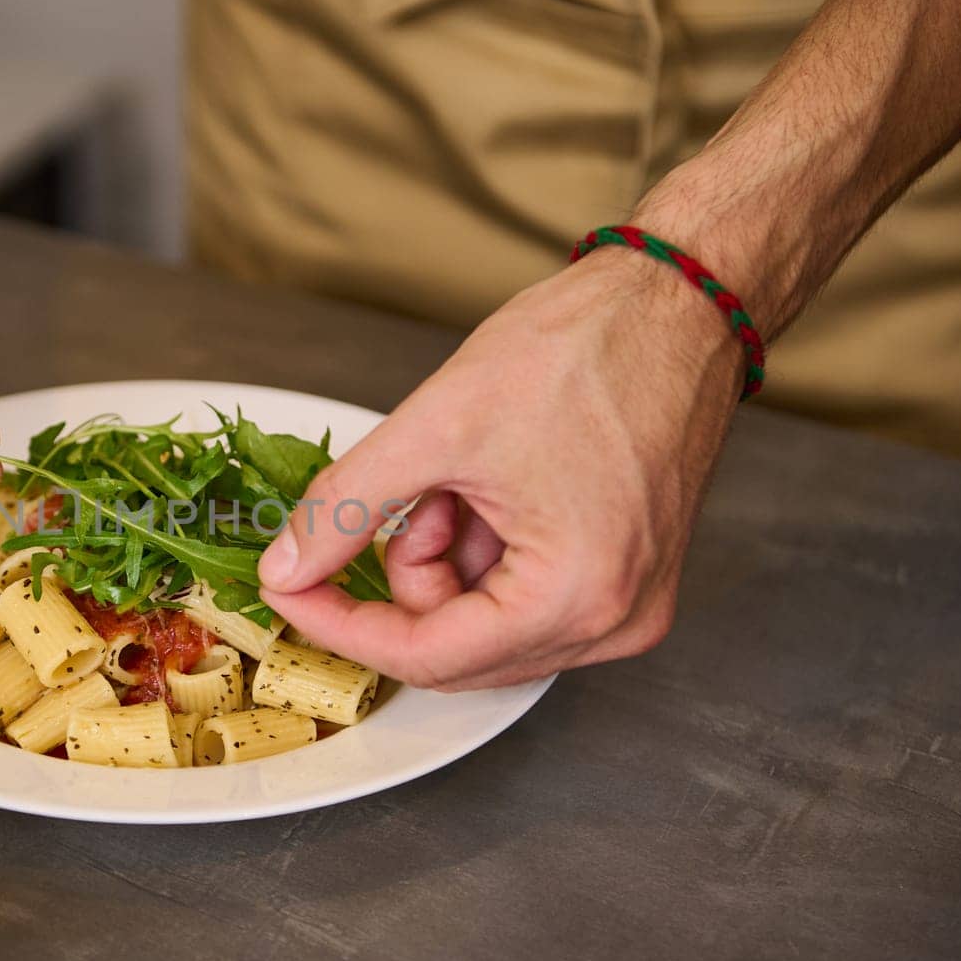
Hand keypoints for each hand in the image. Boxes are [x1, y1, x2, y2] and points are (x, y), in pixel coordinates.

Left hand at [257, 248, 742, 689]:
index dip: (339, 625)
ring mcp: (625, 603)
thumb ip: (346, 507)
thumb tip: (285, 570)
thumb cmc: (587, 349)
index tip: (287, 589)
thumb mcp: (436, 426)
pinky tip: (491, 484)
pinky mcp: (623, 575)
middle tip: (410, 496)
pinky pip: (520, 595)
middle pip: (456, 650)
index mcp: (576, 596)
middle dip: (409, 575)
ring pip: (481, 623)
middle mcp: (613, 621)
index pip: (426, 657)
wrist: (676, 302)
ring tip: (461, 473)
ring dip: (445, 557)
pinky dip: (482, 549)